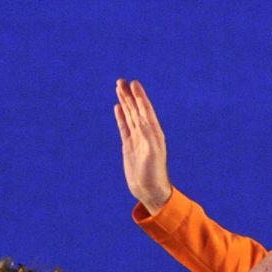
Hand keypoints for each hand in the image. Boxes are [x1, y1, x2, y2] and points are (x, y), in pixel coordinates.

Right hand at [115, 78, 171, 210]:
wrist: (149, 190)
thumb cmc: (154, 173)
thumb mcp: (152, 153)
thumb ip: (147, 135)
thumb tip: (139, 119)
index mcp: (153, 132)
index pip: (145, 110)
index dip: (140, 96)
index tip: (134, 84)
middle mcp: (146, 132)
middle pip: (136, 109)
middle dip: (129, 95)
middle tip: (121, 81)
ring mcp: (137, 139)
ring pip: (129, 115)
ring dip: (125, 102)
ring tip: (118, 89)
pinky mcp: (129, 146)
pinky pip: (124, 127)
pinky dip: (121, 116)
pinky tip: (118, 108)